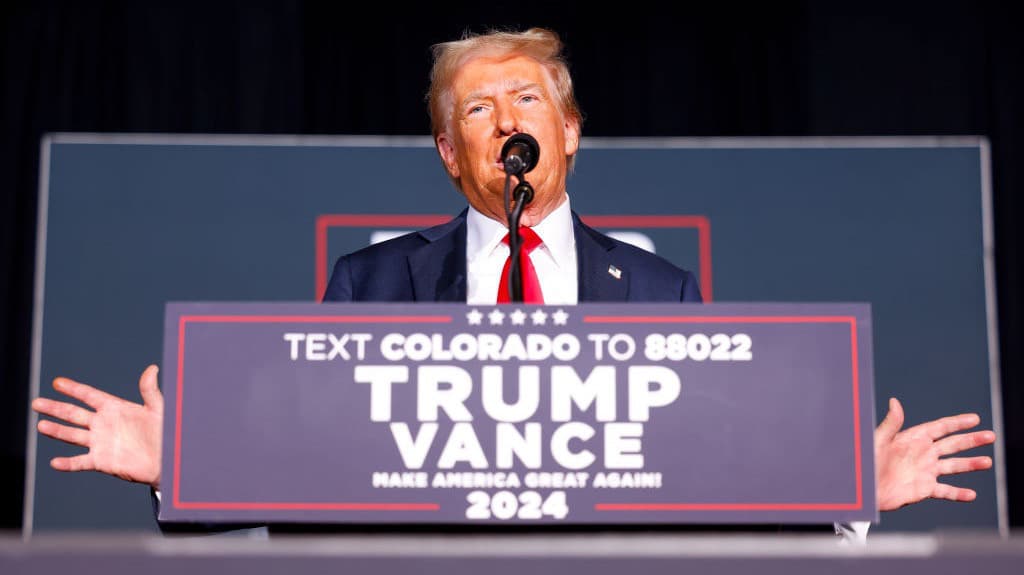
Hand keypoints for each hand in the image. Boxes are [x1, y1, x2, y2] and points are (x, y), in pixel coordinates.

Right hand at [32, 365, 162, 487]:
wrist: (167, 458)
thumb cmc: (164, 431)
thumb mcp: (157, 409)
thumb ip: (150, 390)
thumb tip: (152, 368)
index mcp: (114, 408)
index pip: (89, 396)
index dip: (74, 389)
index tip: (57, 382)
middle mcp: (103, 424)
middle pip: (74, 414)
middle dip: (55, 408)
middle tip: (36, 403)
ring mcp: (100, 442)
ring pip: (73, 435)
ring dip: (57, 431)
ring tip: (41, 425)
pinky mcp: (102, 461)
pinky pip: (81, 462)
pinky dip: (68, 463)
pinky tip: (54, 463)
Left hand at [875, 397, 994, 510]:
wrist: (862, 489)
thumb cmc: (865, 463)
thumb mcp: (878, 441)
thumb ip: (891, 423)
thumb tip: (894, 401)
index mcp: (912, 439)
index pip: (940, 428)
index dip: (957, 423)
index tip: (975, 419)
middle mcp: (922, 454)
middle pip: (952, 445)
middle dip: (972, 440)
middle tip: (991, 436)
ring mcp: (925, 471)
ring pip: (953, 466)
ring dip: (971, 464)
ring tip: (987, 462)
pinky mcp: (924, 489)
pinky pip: (945, 491)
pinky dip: (958, 493)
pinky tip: (972, 494)